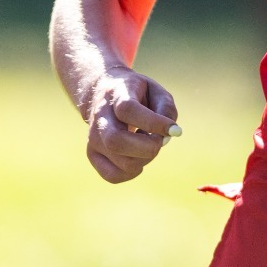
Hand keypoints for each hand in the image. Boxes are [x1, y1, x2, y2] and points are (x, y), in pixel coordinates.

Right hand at [84, 65, 180, 182]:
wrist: (100, 93)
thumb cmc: (136, 95)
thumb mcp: (155, 91)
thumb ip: (166, 109)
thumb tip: (170, 133)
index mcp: (115, 94)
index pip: (127, 110)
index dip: (154, 122)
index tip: (175, 129)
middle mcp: (99, 116)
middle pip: (115, 141)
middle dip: (148, 148)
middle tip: (159, 141)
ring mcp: (92, 137)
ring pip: (121, 162)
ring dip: (145, 160)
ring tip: (146, 146)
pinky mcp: (92, 153)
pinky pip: (112, 175)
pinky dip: (132, 173)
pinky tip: (136, 158)